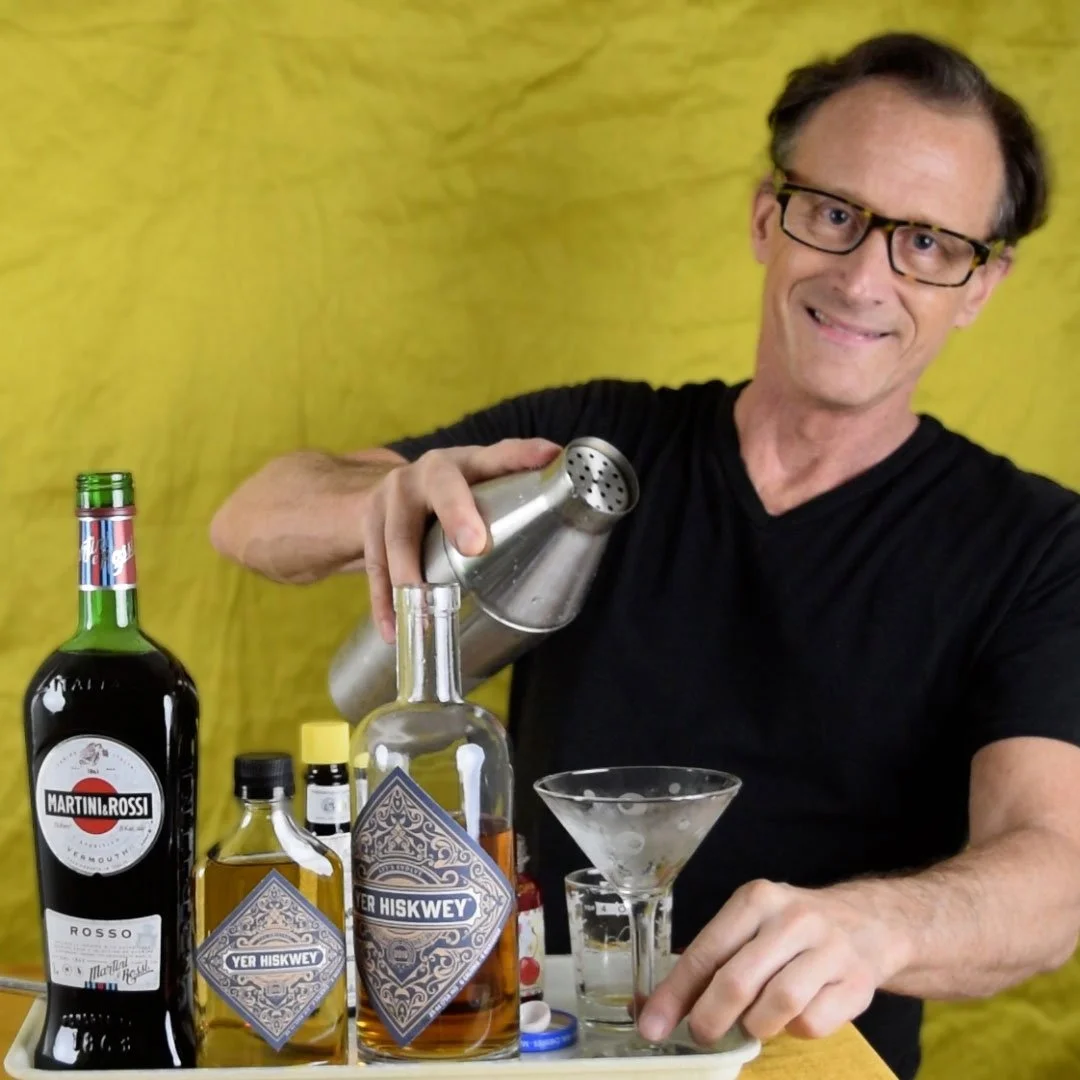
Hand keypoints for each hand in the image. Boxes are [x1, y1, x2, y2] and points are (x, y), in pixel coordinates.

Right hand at [363, 438, 560, 639]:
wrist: (392, 493)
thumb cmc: (452, 492)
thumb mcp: (481, 480)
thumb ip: (519, 478)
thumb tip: (563, 470)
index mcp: (463, 463)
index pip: (497, 455)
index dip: (522, 455)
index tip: (547, 458)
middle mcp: (423, 474)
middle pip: (439, 490)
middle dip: (456, 515)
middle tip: (474, 546)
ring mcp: (390, 501)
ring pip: (397, 535)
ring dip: (409, 574)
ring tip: (422, 608)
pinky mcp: (369, 530)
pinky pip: (374, 568)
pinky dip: (385, 603)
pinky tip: (396, 630)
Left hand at [638, 879, 906, 1045]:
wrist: (869, 923)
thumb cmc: (792, 930)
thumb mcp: (750, 926)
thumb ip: (708, 961)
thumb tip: (653, 1007)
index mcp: (756, 900)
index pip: (706, 951)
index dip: (675, 994)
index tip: (651, 1027)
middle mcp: (792, 919)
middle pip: (738, 981)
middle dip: (710, 1018)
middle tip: (701, 1035)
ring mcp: (829, 950)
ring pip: (777, 1006)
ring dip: (756, 1026)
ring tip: (753, 1022)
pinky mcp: (856, 984)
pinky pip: (812, 1023)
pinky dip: (794, 1030)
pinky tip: (793, 1015)